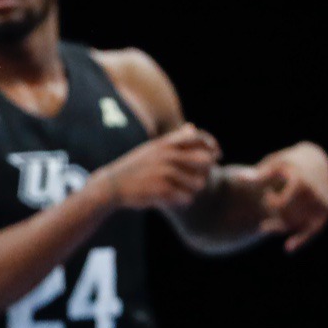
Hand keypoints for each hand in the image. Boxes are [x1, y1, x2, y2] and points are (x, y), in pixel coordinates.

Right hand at [91, 123, 220, 209]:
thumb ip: (175, 139)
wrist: (111, 185)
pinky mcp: (162, 190)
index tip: (216, 155)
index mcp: (166, 144)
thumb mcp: (153, 149)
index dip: (212, 146)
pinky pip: (187, 198)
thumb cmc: (135, 167)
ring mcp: (165, 173)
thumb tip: (192, 127)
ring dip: (194, 189)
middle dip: (206, 170)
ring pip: (198, 183)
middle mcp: (167, 156)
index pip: (199, 139)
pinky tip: (173, 199)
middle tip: (198, 177)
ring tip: (182, 190)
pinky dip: (183, 200)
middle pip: (205, 161)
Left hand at [254, 142, 327, 251]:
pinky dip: (301, 239)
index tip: (266, 196)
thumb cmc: (289, 161)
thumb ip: (259, 174)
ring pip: (297, 225)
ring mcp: (323, 204)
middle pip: (288, 217)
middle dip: (274, 217)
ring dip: (280, 228)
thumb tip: (240, 178)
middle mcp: (315, 194)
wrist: (316, 160)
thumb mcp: (274, 163)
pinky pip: (313, 230)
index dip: (270, 203)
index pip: (280, 205)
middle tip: (264, 215)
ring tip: (265, 226)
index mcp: (301, 182)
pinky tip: (288, 248)